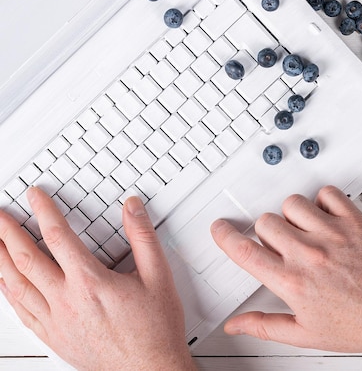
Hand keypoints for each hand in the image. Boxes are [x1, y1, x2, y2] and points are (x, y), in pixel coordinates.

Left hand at [0, 187, 194, 370]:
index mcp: (90, 282)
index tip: (34, 196)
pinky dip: (7, 293)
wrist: (149, 370)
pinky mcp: (54, 337)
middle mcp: (67, 301)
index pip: (57, 236)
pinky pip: (21, 311)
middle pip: (26, 259)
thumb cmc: (154, 329)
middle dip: (7, 232)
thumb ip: (143, 238)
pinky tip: (4, 284)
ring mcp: (56, 321)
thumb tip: (132, 209)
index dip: (43, 210)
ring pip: (16, 286)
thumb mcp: (159, 277)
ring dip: (0, 260)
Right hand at [211, 185, 361, 354]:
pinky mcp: (355, 222)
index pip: (245, 251)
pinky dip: (323, 200)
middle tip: (279, 244)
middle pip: (265, 221)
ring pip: (292, 203)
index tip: (221, 229)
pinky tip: (327, 218)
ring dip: (292, 215)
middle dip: (265, 231)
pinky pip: (327, 193)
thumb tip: (237, 324)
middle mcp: (309, 255)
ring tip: (304, 231)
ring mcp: (333, 235)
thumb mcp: (307, 335)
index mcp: (293, 284)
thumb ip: (265, 325)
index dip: (225, 236)